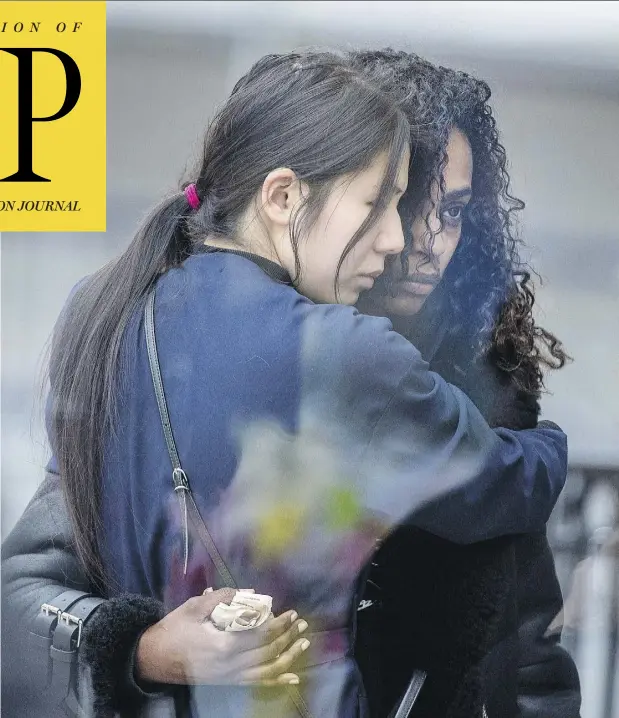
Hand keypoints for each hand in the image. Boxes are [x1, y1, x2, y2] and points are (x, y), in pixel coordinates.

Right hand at [135, 589, 309, 685]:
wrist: (153, 658)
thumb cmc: (174, 629)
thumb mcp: (195, 606)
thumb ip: (221, 597)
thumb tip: (248, 592)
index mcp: (222, 644)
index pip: (260, 635)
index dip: (278, 624)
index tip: (291, 613)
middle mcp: (229, 665)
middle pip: (267, 653)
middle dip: (288, 638)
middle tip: (301, 624)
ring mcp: (228, 677)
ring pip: (266, 672)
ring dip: (288, 658)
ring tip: (302, 644)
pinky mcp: (226, 683)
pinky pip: (256, 684)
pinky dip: (276, 681)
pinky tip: (292, 678)